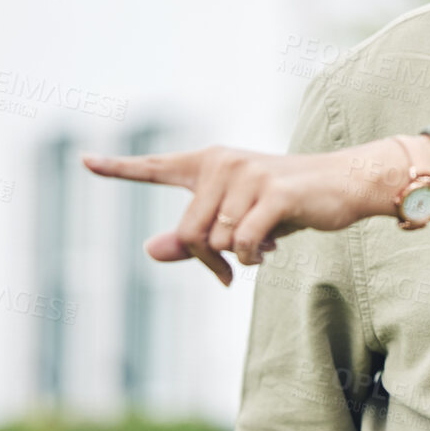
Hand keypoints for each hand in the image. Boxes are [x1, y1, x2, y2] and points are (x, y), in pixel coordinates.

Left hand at [82, 136, 429, 283]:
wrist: (345, 185)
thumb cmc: (288, 205)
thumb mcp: (238, 222)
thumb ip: (194, 240)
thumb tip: (148, 252)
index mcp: (209, 164)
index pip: (156, 167)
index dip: (118, 168)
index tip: (84, 159)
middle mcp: (222, 163)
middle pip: (189, 232)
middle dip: (209, 261)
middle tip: (233, 271)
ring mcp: (247, 175)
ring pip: (218, 241)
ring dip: (240, 258)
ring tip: (265, 244)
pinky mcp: (273, 193)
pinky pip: (244, 243)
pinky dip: (256, 257)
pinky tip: (273, 249)